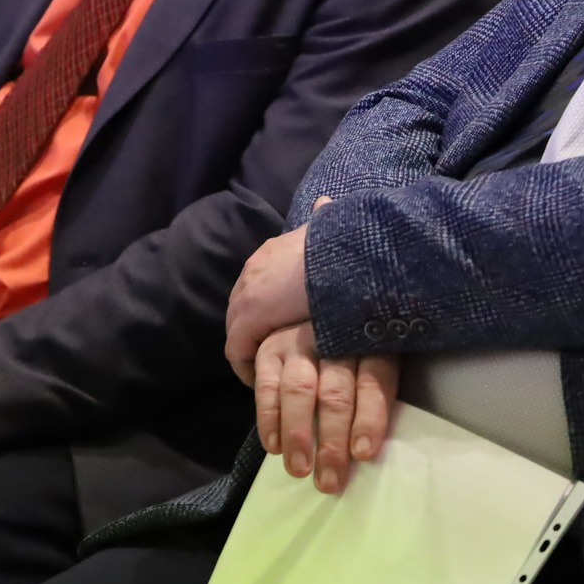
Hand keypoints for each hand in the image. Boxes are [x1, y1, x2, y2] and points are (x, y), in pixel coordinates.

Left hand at [226, 196, 331, 382]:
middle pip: (242, 307)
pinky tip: (260, 381)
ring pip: (237, 330)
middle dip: (256, 331)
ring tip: (267, 373)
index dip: (267, 309)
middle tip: (274, 355)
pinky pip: (237, 350)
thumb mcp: (332, 229)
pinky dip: (245, 367)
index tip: (282, 328)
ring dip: (251, 350)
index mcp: (271, 251)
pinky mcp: (249, 319)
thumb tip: (324, 203)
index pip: (258, 285)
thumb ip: (324, 220)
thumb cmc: (346, 245)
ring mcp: (247, 294)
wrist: (346, 256)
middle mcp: (252, 270)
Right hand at [255, 322, 399, 493]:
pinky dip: (269, 419)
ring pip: (299, 390)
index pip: (374, 383)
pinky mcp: (271, 350)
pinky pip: (267, 386)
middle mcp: (334, 342)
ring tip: (299, 469)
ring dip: (298, 433)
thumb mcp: (374, 371)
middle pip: (335, 393)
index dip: (370, 418)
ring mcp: (299, 343)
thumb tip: (368, 457)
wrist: (316, 328)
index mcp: (371, 348)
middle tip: (329, 481)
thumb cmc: (355, 365)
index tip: (363, 454)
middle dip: (332, 440)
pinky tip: (274, 447)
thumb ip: (375, 403)